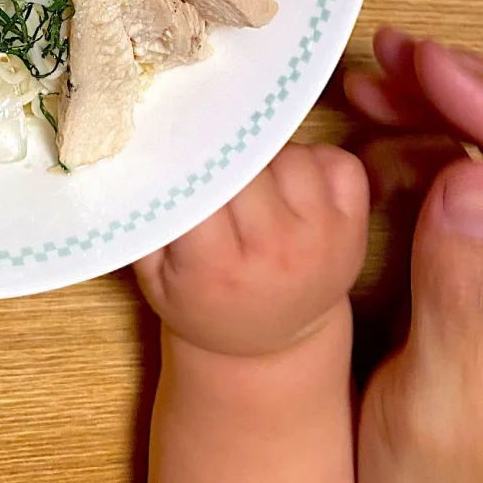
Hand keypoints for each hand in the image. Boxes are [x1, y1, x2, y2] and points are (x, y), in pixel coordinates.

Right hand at [135, 143, 368, 356]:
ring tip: (252, 176)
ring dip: (269, 155)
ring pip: (292, 155)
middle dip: (227, 152)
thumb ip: (144, 220)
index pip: (203, 186)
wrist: (270, 344)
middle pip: (250, 163)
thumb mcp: (154, 274)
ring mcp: (323, 241)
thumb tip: (136, 157)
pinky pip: (339, 162)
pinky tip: (291, 181)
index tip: (177, 147)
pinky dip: (316, 159)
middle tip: (214, 160)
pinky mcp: (355, 230)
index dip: (189, 158)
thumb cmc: (201, 300)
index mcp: (218, 267)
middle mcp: (277, 252)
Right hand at [345, 29, 482, 481]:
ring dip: (439, 106)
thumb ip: (462, 304)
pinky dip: (427, 140)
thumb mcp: (438, 414)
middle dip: (459, 86)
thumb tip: (469, 182)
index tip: (425, 65)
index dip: (482, 99)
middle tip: (391, 60)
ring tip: (374, 87)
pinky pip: (469, 178)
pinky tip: (383, 134)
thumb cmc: (431, 480)